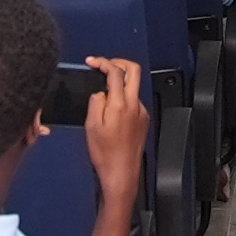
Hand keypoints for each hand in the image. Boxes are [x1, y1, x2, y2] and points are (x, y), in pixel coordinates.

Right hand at [80, 56, 149, 204]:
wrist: (122, 173)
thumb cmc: (105, 154)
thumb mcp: (91, 126)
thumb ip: (95, 102)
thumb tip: (100, 91)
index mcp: (120, 104)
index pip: (115, 72)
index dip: (103, 62)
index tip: (93, 62)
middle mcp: (135, 105)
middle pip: (133, 70)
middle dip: (118, 63)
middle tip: (104, 65)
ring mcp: (142, 112)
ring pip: (133, 87)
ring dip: (120, 83)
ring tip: (103, 94)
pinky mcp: (144, 120)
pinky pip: (134, 101)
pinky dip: (123, 98)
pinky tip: (112, 111)